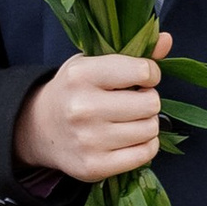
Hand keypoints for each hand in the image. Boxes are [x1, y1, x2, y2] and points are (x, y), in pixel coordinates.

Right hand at [14, 37, 171, 180]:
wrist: (40, 128)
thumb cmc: (75, 90)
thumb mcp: (94, 63)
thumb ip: (133, 51)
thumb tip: (166, 39)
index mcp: (81, 75)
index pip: (143, 72)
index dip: (150, 74)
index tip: (141, 79)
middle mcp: (82, 108)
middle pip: (151, 104)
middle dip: (148, 101)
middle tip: (133, 102)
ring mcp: (88, 140)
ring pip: (151, 129)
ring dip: (147, 124)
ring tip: (129, 120)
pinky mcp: (95, 166)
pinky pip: (146, 154)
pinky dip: (146, 145)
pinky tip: (130, 138)